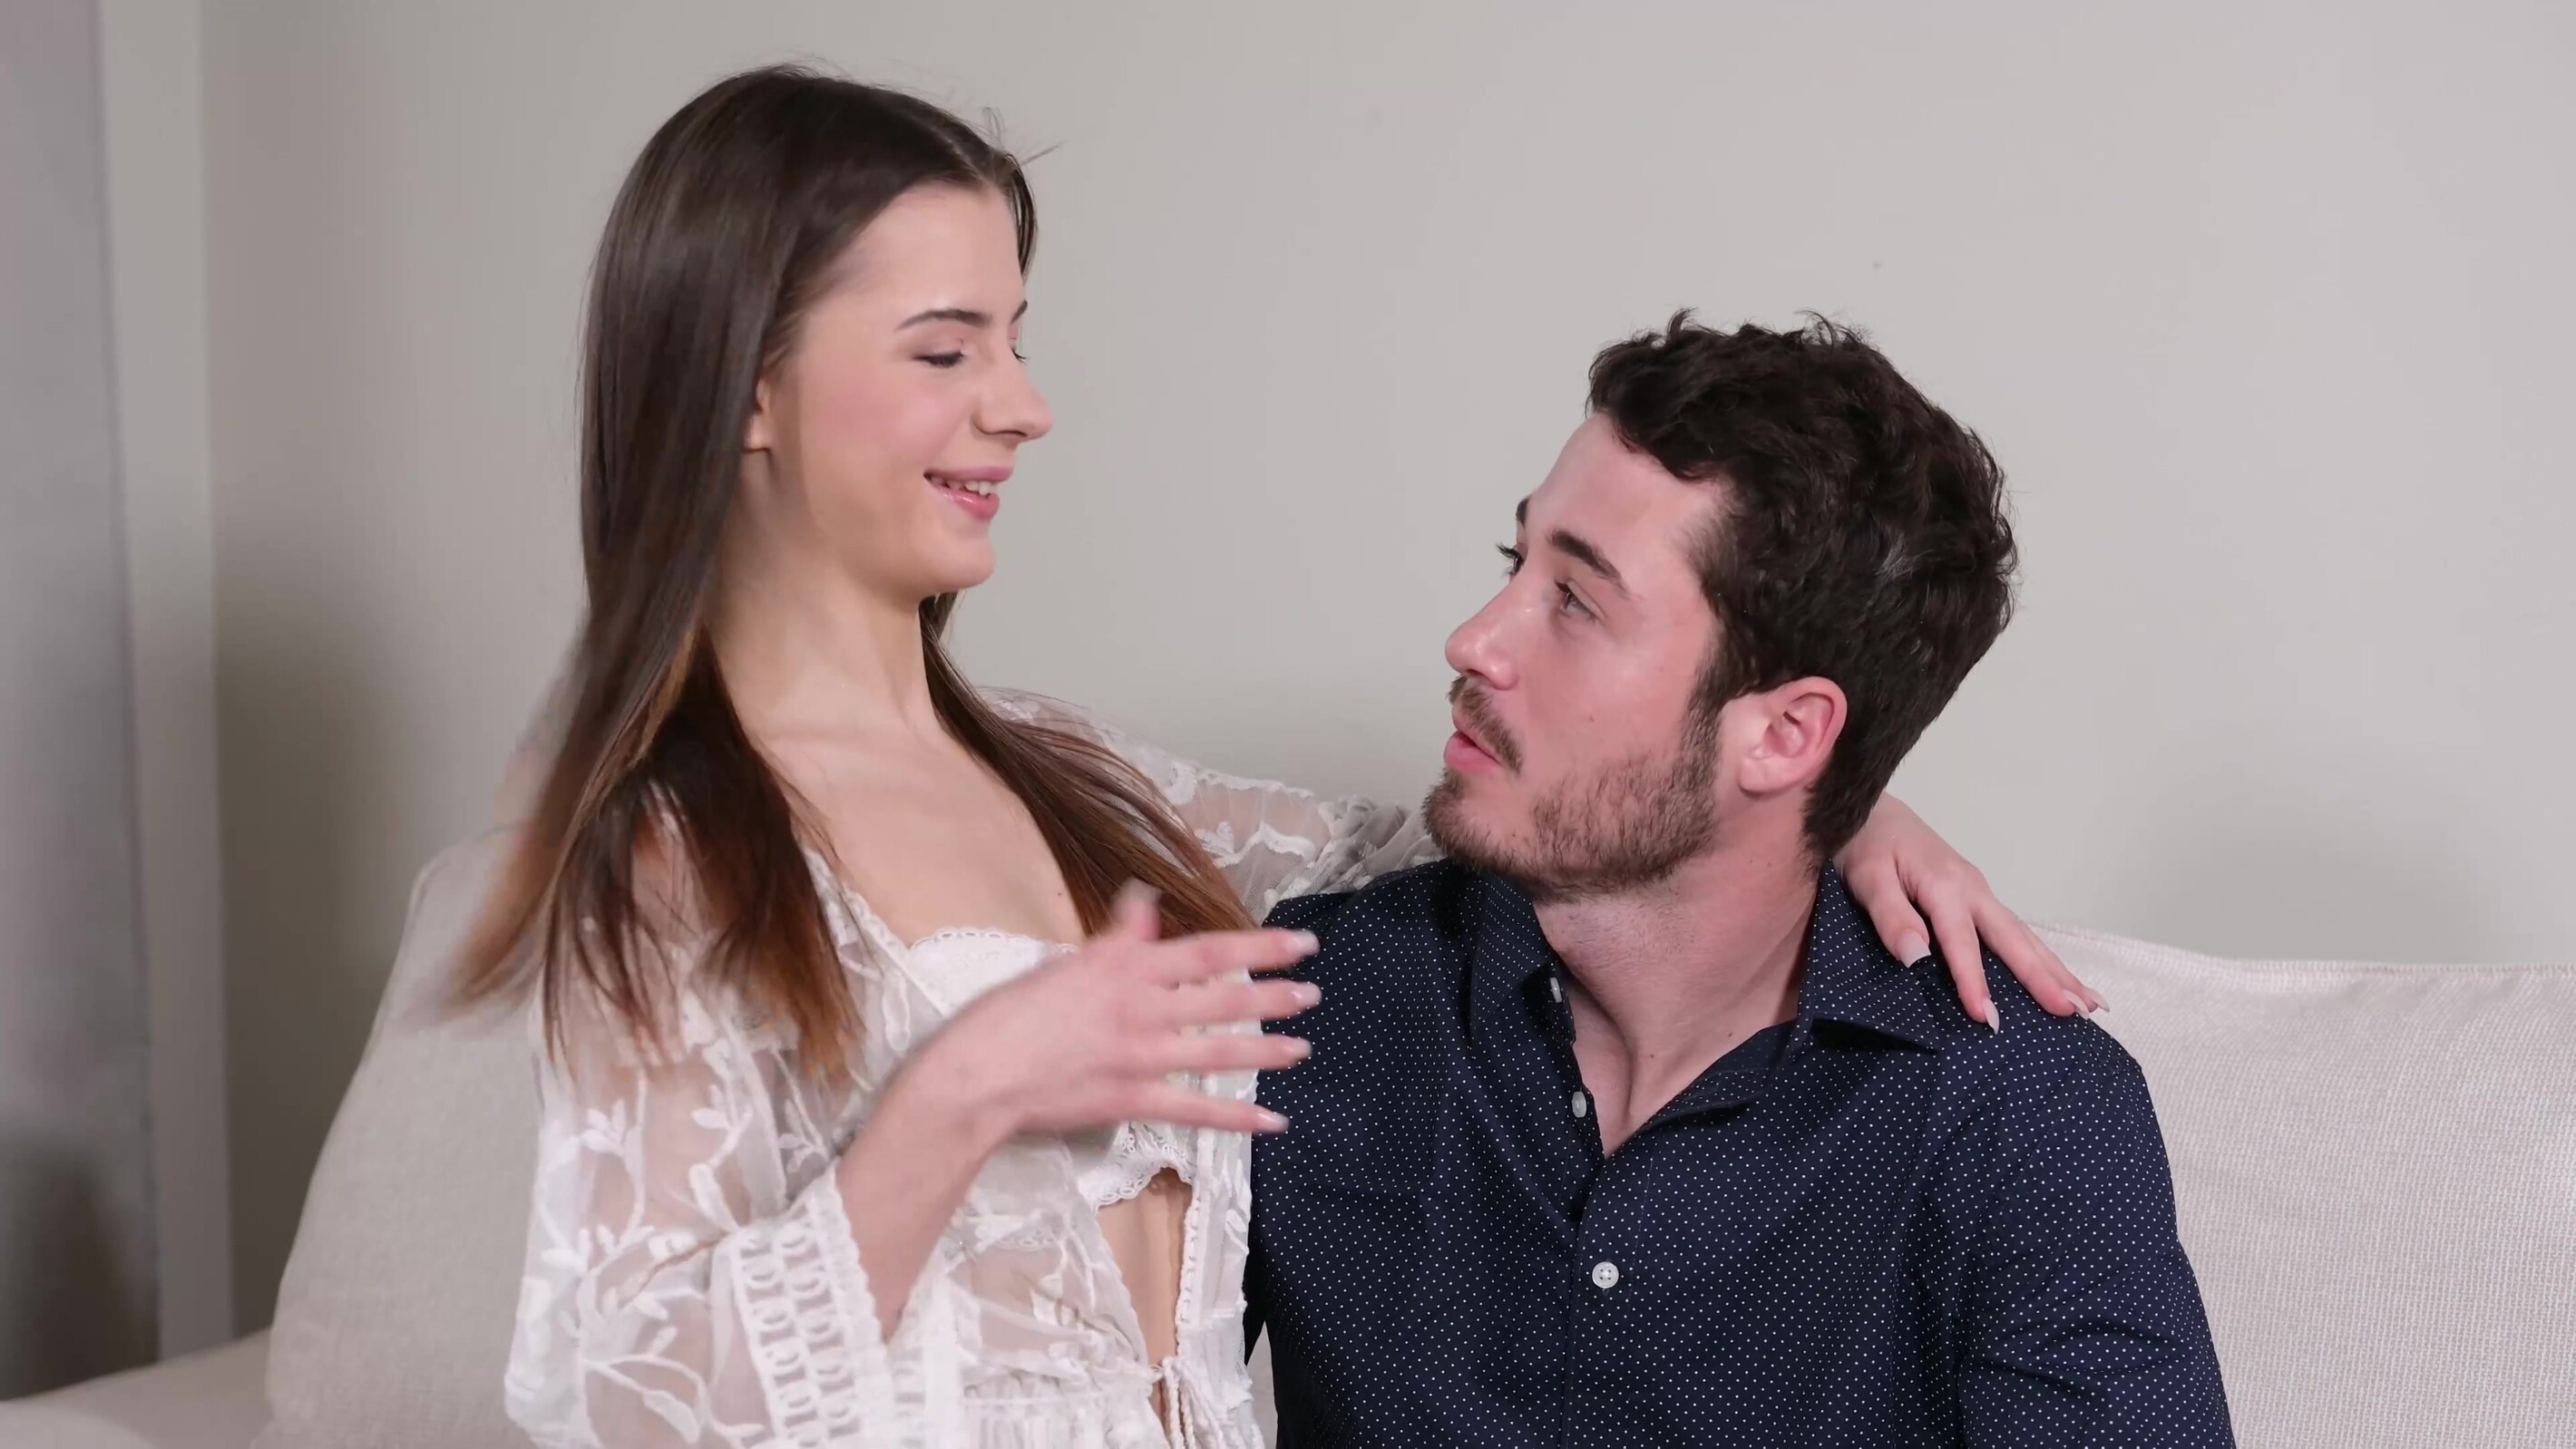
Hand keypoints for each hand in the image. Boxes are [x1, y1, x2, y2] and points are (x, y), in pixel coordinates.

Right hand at [904, 884, 1319, 1139]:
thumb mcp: (1064, 963)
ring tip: (1302, 1045)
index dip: (1258, 946)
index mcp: (1123, 968)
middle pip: (1223, 998)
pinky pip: (1196, 1110)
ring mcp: (1141, 1057)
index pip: (1206, 951)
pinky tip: (1272, 1119)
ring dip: (1265, 1048)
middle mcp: (1141, 1008)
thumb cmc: (1008, 1015)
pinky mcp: (1132, 1100)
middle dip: (1274, 994)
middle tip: (1314, 992)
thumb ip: (1115, 939)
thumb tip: (1146, 904)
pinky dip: (1237, 1116)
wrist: (977, 1075)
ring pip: (1219, 1051)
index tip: (1298, 943)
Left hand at [1835, 795, 2099, 1025]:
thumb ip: (1890, 916)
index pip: (1962, 942)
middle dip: (2044, 978)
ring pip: (2024, 937)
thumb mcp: (1866, 877)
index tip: (1987, 1018)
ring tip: (2088, 1006)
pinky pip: (2016, 934)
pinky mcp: (1979, 900)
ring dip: (2056, 971)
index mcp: (1945, 885)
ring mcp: (1981, 895)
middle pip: (2014, 939)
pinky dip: (2042, 959)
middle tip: (2073, 1013)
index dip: (1974, 981)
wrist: (1870, 810)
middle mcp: (1973, 890)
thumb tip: (1915, 957)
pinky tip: (2060, 979)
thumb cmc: (1865, 845)